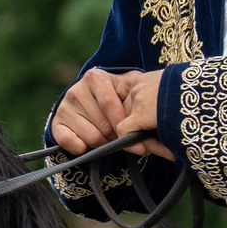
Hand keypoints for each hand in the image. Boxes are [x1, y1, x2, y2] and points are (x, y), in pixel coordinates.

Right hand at [53, 70, 172, 162]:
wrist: (90, 104)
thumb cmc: (118, 101)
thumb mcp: (131, 100)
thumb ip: (148, 117)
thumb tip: (170, 150)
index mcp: (96, 78)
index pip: (110, 103)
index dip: (125, 125)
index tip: (138, 140)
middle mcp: (77, 89)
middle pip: (103, 125)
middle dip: (117, 137)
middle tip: (122, 139)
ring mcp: (65, 106)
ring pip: (91, 137)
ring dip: (103, 144)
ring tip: (108, 138)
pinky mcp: (56, 123)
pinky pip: (68, 141)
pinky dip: (81, 148)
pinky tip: (88, 146)